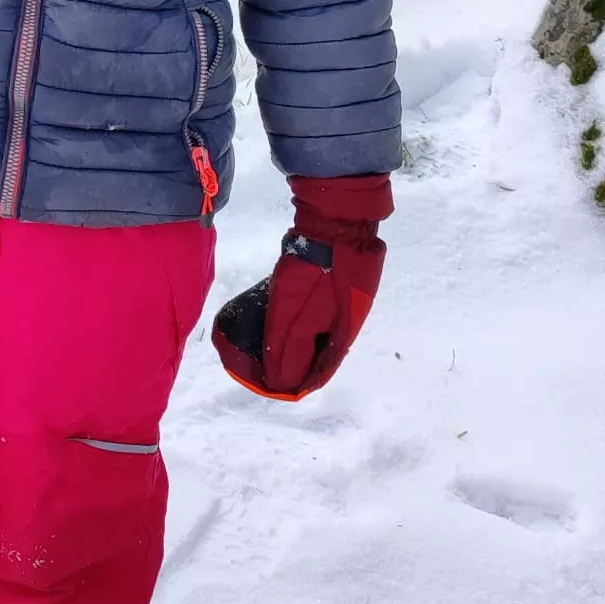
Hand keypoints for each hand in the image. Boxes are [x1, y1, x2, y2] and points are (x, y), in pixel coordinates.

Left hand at [211, 174, 390, 400]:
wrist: (338, 217)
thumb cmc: (318, 266)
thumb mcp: (296, 309)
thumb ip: (287, 344)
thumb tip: (278, 380)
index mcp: (341, 334)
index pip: (317, 372)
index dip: (293, 382)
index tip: (268, 386)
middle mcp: (345, 322)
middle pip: (316, 354)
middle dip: (290, 365)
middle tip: (259, 364)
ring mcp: (343, 300)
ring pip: (314, 332)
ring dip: (291, 342)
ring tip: (262, 342)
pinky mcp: (336, 281)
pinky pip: (312, 311)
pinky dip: (295, 320)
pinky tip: (277, 313)